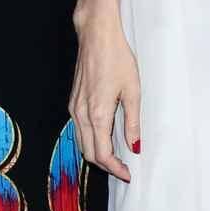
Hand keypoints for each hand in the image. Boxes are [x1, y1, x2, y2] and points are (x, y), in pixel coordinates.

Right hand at [69, 12, 140, 181]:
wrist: (96, 36)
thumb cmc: (117, 59)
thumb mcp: (133, 91)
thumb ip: (132, 122)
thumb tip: (135, 146)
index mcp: (97, 114)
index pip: (102, 154)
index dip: (115, 168)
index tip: (127, 174)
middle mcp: (81, 114)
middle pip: (88, 152)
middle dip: (106, 165)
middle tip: (124, 169)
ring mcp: (74, 107)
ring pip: (82, 142)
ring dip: (97, 153)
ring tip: (117, 157)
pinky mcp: (74, 101)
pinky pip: (79, 129)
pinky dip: (91, 140)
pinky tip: (105, 138)